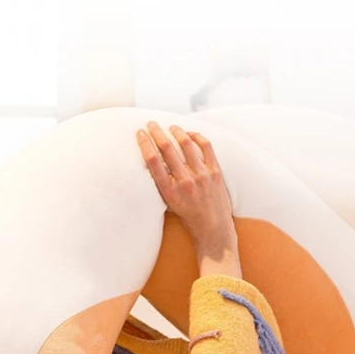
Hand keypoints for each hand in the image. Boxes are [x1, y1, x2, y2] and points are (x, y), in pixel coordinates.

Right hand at [137, 121, 240, 277]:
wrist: (213, 229)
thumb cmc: (189, 217)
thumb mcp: (169, 203)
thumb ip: (163, 183)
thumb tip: (154, 159)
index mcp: (169, 192)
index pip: (152, 161)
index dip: (144, 143)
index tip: (139, 133)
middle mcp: (185, 182)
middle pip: (166, 148)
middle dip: (156, 132)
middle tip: (150, 124)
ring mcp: (201, 176)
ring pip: (185, 143)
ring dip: (175, 131)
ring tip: (170, 126)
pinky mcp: (215, 172)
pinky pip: (205, 146)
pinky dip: (196, 136)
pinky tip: (189, 134)